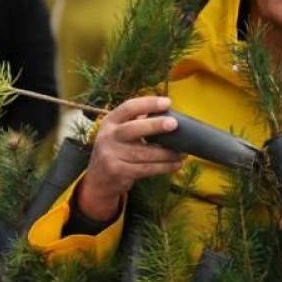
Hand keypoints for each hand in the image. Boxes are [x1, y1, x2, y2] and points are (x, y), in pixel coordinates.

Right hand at [79, 96, 184, 220]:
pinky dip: (164, 167)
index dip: (148, 103)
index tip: (167, 102)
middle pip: (133, 129)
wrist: (99, 179)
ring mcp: (111, 155)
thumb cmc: (118, 149)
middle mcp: (108, 136)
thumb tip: (170, 115)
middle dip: (155, 125)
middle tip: (174, 124)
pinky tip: (176, 164)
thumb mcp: (120, 132)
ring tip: (183, 152)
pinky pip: (146, 169)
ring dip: (167, 153)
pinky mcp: (118, 171)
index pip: (128, 107)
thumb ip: (138, 123)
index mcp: (110, 121)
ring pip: (144, 153)